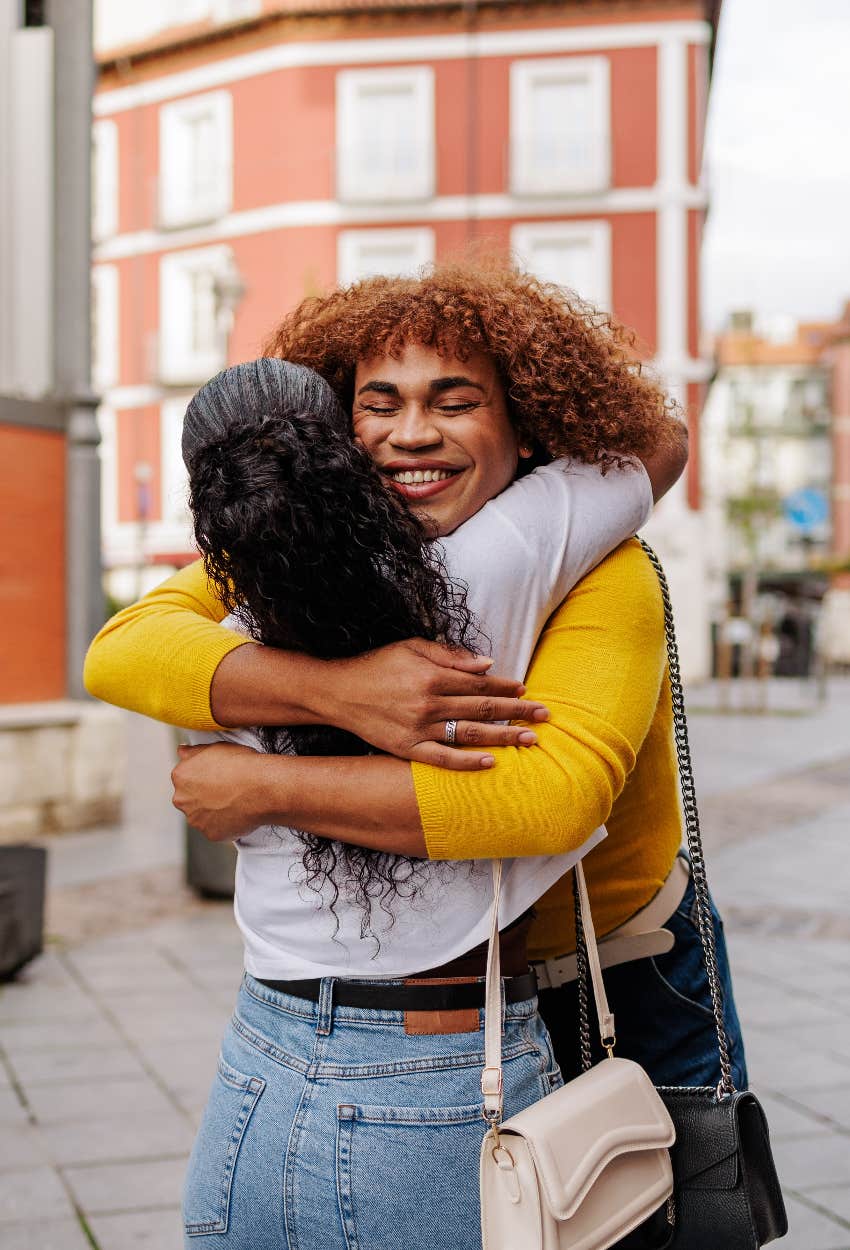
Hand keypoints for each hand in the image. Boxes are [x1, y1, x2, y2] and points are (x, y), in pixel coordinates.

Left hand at [172, 743, 266, 840]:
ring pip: (201, 816)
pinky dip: (224, 824)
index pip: (184, 778)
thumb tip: (182, 751)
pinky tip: (237, 813)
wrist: (260, 788)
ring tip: (233, 801)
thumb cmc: (241, 765)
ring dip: (212, 811)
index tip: (215, 776)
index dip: (201, 777)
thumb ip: (193, 752)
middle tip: (224, 789)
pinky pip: (215, 829)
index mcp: (181, 776)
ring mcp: (196, 819)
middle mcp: (183, 799)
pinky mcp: (211, 834)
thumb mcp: (215, 747)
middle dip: (203, 796)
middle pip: (189, 799)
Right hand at [323, 638, 548, 770]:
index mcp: (432, 676)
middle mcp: (428, 704)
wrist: (338, 692)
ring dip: (503, 737)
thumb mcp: (412, 648)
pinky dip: (467, 762)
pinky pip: (442, 758)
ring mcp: (418, 729)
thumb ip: (450, 656)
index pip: (479, 683)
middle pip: (482, 709)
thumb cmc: (377, 666)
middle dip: (516, 712)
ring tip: (530, 740)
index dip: (506, 687)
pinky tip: (491, 762)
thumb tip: (487, 663)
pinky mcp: (407, 749)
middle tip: (544, 716)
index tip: (526, 690)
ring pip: (469, 734)